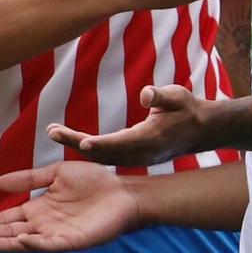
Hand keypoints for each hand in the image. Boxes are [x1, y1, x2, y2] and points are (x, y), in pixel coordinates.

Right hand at [0, 160, 143, 252]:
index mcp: (39, 209)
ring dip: (8, 243)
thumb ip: (30, 178)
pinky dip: (37, 243)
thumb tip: (1, 183)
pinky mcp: (73, 240)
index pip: (9, 219)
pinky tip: (24, 239)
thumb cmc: (93, 182)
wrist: (122, 192)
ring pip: (27, 241)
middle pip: (12, 232)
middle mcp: (44, 225)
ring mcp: (58, 234)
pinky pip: (52, 244)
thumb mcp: (56, 174)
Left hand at [49, 85, 213, 166]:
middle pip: (104, 152)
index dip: (101, 143)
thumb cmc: (187, 108)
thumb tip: (145, 94)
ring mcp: (136, 158)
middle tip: (52, 132)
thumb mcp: (178, 96)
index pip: (122, 143)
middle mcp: (140, 153)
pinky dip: (88, 150)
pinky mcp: (133, 158)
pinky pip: (106, 157)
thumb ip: (161, 96)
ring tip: (54, 133)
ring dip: (77, 146)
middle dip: (76, 143)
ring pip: (102, 156)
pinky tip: (71, 140)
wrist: (199, 131)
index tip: (81, 142)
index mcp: (151, 138)